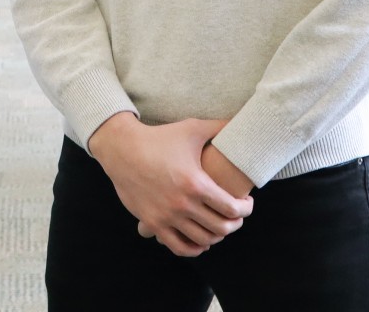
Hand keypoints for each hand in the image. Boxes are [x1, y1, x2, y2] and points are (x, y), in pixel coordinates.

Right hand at [89, 113, 252, 257]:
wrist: (122, 149)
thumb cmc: (159, 138)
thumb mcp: (191, 129)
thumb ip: (218, 127)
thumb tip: (241, 120)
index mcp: (196, 183)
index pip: (233, 209)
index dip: (246, 209)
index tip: (247, 203)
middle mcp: (182, 204)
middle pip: (221, 227)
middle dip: (235, 223)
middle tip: (236, 215)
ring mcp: (167, 216)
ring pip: (203, 240)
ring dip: (217, 236)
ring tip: (219, 225)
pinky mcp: (153, 223)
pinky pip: (179, 247)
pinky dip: (194, 248)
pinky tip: (201, 241)